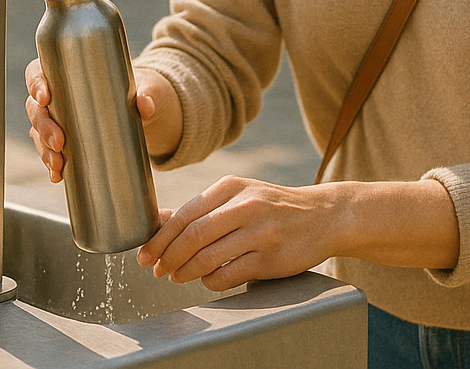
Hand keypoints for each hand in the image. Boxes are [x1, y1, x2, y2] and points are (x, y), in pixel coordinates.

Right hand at [24, 59, 181, 182]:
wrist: (152, 113)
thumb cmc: (144, 88)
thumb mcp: (150, 87)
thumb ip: (149, 92)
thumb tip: (145, 105)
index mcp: (70, 72)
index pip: (40, 71)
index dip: (36, 83)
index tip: (45, 97)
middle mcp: (60, 95)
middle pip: (37, 108)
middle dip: (43, 126)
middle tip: (59, 141)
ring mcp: (62, 120)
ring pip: (39, 133)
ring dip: (44, 150)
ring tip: (58, 164)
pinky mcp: (69, 141)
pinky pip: (51, 152)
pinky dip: (51, 165)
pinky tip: (58, 175)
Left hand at [136, 176, 339, 290]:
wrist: (324, 216)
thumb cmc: (273, 207)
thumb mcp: (239, 196)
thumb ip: (201, 209)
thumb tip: (157, 221)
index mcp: (231, 187)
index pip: (184, 214)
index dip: (160, 238)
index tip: (145, 255)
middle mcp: (246, 205)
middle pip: (192, 236)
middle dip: (168, 257)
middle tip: (158, 271)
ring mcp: (260, 232)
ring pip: (208, 257)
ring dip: (186, 272)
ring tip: (178, 277)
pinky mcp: (271, 258)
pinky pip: (229, 275)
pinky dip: (211, 281)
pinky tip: (208, 280)